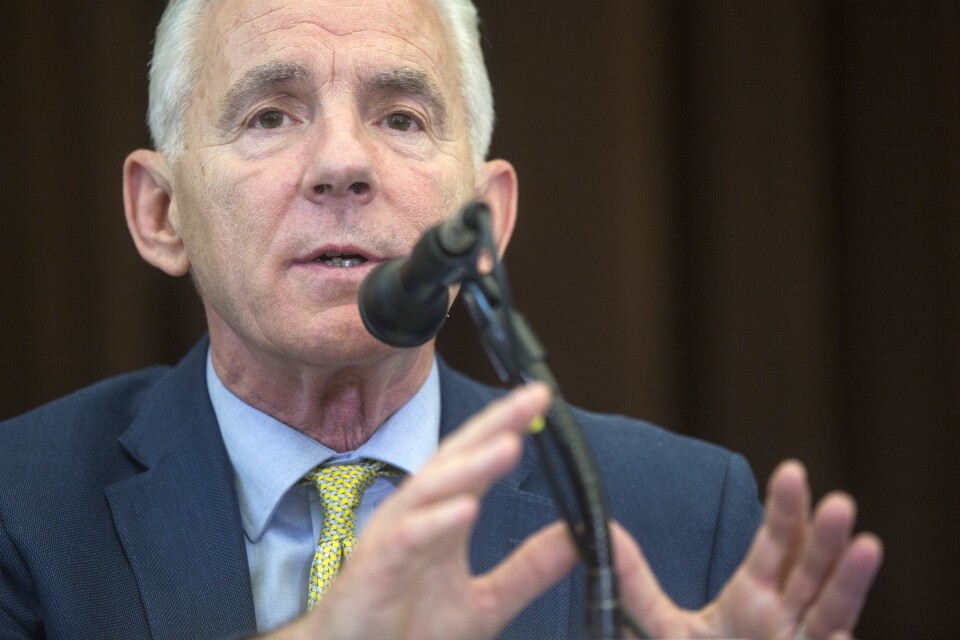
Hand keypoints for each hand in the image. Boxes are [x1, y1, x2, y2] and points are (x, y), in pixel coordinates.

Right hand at [270, 383, 578, 639]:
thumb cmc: (405, 630)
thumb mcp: (485, 603)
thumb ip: (528, 570)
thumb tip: (577, 538)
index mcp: (441, 518)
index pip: (476, 460)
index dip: (506, 426)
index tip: (541, 399)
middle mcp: (415, 518)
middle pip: (454, 459)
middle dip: (492, 426)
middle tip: (531, 399)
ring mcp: (392, 540)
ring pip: (430, 490)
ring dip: (469, 466)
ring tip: (508, 443)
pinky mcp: (372, 571)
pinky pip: (405, 540)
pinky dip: (434, 522)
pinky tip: (465, 508)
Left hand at [613, 460, 882, 639]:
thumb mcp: (660, 625)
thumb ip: (635, 583)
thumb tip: (604, 532)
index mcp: (753, 597)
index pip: (774, 546)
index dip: (784, 511)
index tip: (791, 472)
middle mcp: (785, 618)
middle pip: (810, 569)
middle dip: (824, 536)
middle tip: (836, 501)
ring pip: (831, 609)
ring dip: (849, 578)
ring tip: (864, 542)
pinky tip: (843, 631)